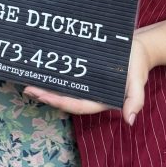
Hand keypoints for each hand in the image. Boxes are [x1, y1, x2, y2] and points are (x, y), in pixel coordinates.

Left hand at [23, 32, 152, 125]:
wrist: (137, 46)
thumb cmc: (136, 64)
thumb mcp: (138, 81)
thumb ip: (135, 100)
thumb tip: (129, 120)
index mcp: (101, 99)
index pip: (77, 104)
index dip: (59, 102)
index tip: (43, 96)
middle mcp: (90, 92)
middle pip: (65, 98)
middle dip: (46, 96)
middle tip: (28, 89)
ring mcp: (85, 82)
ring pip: (62, 88)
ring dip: (45, 87)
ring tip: (27, 83)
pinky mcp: (82, 71)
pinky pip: (65, 75)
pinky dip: (52, 76)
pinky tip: (39, 72)